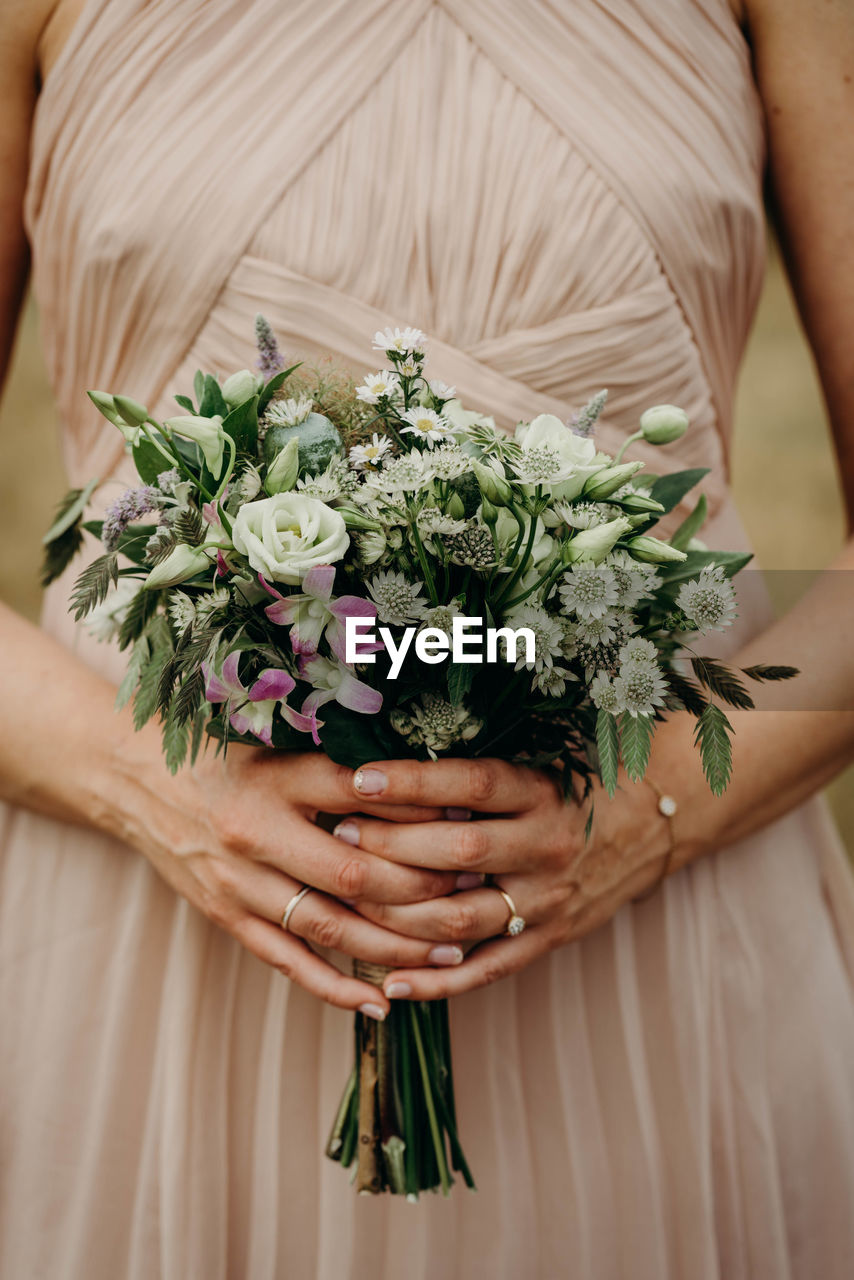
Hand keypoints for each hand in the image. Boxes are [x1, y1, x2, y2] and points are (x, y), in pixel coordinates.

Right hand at [106, 735, 466, 1017]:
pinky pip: (288, 961)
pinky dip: (336, 985)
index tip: (471, 822)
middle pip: (355, 873)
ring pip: (329, 926)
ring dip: (395, 945)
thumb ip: (339, 763)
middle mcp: (257, 833)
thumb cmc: (218, 752)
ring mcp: (239, 882)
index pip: (365, 798)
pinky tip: (380, 1001)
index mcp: (276, 778)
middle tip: (474, 893)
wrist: (135, 779)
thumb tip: (425, 782)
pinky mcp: (226, 916)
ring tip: (452, 952)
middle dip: (422, 890)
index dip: (422, 814)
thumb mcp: (276, 741)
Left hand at [334, 757, 674, 999]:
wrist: (656, 821)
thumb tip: (397, 747)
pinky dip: (436, 982)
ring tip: (347, 898)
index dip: (411, 782)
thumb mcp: (544, 755)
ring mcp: (547, 899)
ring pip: (461, 919)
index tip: (359, 777)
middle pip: (457, 854)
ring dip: (397, 914)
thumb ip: (482, 760)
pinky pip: (486, 969)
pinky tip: (388, 981)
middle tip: (340, 835)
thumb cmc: (581, 779)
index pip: (469, 786)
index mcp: (542, 793)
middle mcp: (545, 846)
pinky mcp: (548, 939)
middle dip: (390, 847)